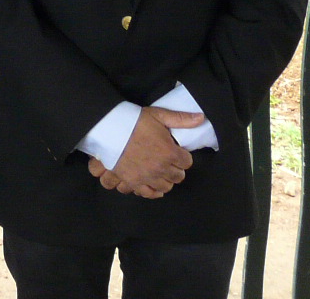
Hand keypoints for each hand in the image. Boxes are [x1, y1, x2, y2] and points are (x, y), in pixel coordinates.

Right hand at [89, 106, 203, 197]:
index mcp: (169, 152)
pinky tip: (149, 185)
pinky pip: (146, 193)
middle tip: (168, 162)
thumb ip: (180, 119)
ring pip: (164, 187)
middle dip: (175, 170)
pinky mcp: (132, 182)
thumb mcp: (158, 115)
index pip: (187, 162)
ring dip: (164, 181)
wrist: (108, 129)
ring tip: (159, 173)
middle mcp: (160, 168)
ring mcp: (146, 177)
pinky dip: (149, 191)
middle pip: (177, 177)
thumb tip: (201, 118)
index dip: (183, 156)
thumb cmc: (133, 121)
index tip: (177, 152)